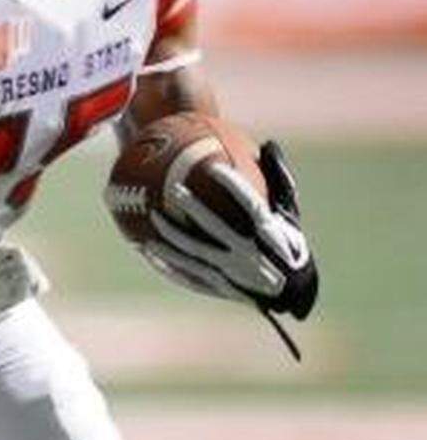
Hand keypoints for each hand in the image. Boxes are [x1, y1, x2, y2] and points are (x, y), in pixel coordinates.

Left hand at [143, 142, 317, 319]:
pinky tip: (148, 252)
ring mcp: (231, 274)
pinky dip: (168, 264)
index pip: (250, 206)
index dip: (232, 185)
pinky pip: (189, 275)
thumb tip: (269, 145)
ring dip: (172, 237)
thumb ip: (279, 182)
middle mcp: (249, 255)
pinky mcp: (219, 288)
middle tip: (175, 188)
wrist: (292, 294)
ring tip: (152, 218)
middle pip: (216, 229)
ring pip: (196, 254)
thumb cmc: (290, 247)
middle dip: (195, 209)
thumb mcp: (290, 216)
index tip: (213, 166)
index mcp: (270, 235)